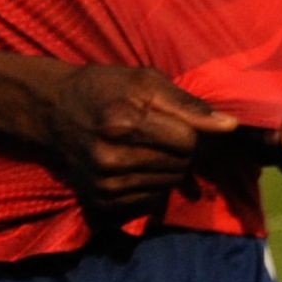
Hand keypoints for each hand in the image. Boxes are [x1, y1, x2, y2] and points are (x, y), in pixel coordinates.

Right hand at [35, 63, 239, 226]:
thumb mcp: (144, 81)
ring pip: (168, 185)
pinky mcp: (100, 199)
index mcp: (122, 123)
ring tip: (148, 149)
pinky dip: (152, 185)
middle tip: (162, 135)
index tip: (177, 122)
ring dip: (168, 169)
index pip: (187, 141)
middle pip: (180, 165)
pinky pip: (150, 201)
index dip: (191, 131)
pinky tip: (136, 166)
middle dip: (181, 151)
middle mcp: (111, 158)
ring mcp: (104, 182)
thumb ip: (189, 104)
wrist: (52, 111)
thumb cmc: (103, 89)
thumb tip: (230, 127)